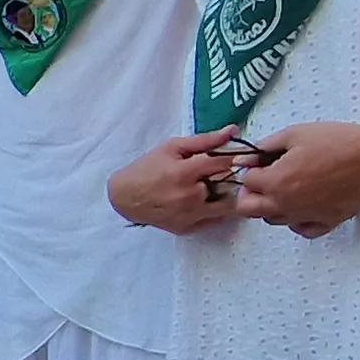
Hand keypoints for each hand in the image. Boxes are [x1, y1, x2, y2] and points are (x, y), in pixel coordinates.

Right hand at [108, 128, 249, 231]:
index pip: (225, 163)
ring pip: (227, 205)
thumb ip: (205, 140)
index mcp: (185, 173)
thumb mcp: (172, 147)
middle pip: (229, 184)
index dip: (232, 157)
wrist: (125, 198)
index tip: (231, 156)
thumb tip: (233, 131)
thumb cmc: (147, 168)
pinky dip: (215, 209)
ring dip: (225, 194)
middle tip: (216, 172)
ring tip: (211, 187)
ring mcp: (190, 216)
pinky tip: (203, 200)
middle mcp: (190, 197)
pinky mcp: (189, 229)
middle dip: (227, 176)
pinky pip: (216, 220)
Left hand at [225, 121, 359, 236]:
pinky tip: (303, 205)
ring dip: (271, 205)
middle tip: (263, 178)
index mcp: (275, 182)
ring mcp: (306, 217)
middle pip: (250, 209)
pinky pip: (302, 230)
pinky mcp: (327, 222)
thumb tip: (244, 158)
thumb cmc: (336, 141)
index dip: (251, 169)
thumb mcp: (294, 134)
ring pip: (274, 220)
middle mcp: (286, 205)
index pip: (246, 182)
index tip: (261, 161)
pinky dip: (297, 220)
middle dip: (250, 193)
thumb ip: (264, 147)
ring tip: (287, 186)